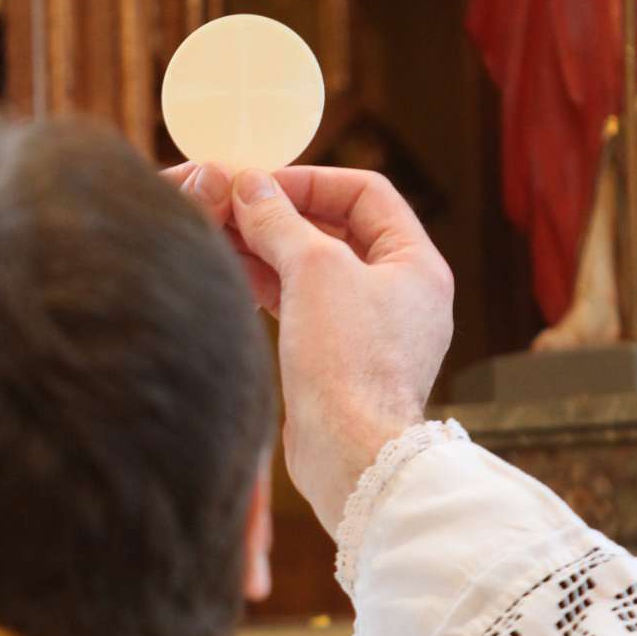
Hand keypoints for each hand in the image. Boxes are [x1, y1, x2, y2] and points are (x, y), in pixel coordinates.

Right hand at [170, 161, 453, 534]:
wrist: (350, 456)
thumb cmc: (349, 362)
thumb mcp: (313, 271)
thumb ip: (280, 221)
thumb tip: (251, 186)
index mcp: (416, 263)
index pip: (365, 193)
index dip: (310, 180)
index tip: (259, 182)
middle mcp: (401, 293)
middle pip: (337, 230)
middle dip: (281, 215)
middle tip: (229, 205)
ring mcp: (372, 329)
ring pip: (315, 269)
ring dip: (269, 249)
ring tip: (219, 235)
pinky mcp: (341, 361)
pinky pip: (305, 306)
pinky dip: (271, 286)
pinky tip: (233, 276)